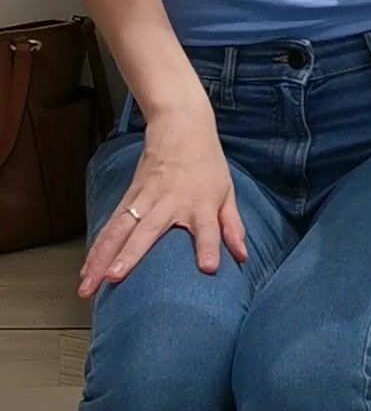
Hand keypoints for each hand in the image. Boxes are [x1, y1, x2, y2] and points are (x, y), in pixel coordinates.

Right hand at [77, 105, 246, 297]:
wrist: (181, 127)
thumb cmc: (207, 164)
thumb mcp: (226, 193)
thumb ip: (232, 226)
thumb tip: (243, 256)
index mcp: (200, 204)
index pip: (208, 228)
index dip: (208, 247)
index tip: (207, 268)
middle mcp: (170, 203)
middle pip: (148, 231)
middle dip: (130, 255)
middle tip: (115, 278)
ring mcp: (145, 199)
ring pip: (119, 231)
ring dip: (102, 257)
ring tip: (89, 284)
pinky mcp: (129, 198)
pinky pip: (111, 226)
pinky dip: (97, 248)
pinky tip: (87, 269)